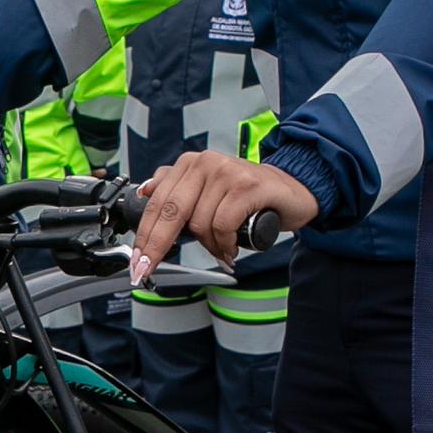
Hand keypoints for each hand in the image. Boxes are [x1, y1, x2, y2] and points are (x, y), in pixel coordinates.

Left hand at [131, 152, 314, 281]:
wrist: (294, 191)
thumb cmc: (250, 197)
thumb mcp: (209, 191)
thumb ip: (178, 189)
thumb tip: (145, 192)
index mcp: (190, 164)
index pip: (158, 202)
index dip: (145, 235)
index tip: (138, 262)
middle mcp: (205, 163)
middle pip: (171, 212)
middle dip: (158, 246)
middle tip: (149, 269)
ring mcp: (226, 172)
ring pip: (199, 224)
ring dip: (210, 246)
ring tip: (223, 248)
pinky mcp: (247, 186)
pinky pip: (223, 225)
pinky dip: (225, 243)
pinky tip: (233, 246)